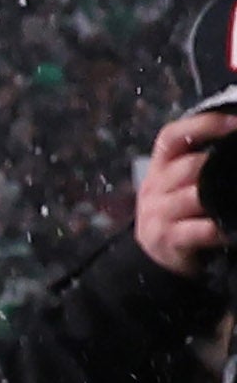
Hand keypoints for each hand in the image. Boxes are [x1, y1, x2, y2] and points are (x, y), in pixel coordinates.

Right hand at [136, 109, 229, 282]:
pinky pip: (201, 230)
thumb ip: (201, 167)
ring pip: (194, 197)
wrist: (155, 257)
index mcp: (159, 167)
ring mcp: (157, 213)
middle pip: (188, 167)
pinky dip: (222, 228)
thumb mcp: (180, 186)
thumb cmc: (179, 214)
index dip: (204, 126)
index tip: (236, 124)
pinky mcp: (166, 238)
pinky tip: (233, 229)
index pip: (172, 137)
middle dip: (219, 166)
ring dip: (222, 196)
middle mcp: (153, 187)